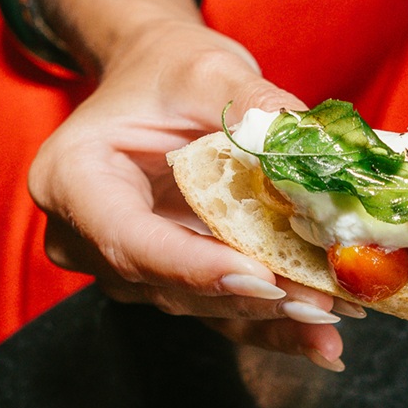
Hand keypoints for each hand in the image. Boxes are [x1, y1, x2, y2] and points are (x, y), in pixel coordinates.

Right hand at [28, 19, 350, 368]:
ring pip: (198, 307)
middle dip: (251, 297)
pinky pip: (217, 313)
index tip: (262, 278)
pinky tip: (323, 338)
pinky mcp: (167, 283)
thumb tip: (316, 150)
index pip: (130, 240)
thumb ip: (254, 107)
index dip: (195, 267)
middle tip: (323, 302)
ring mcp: (125, 269)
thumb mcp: (206, 70)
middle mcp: (86, 238)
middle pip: (168, 284)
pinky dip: (272, 324)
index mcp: (70, 179)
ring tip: (337, 314)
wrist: (154, 84)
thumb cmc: (165, 70)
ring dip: (271, 317)